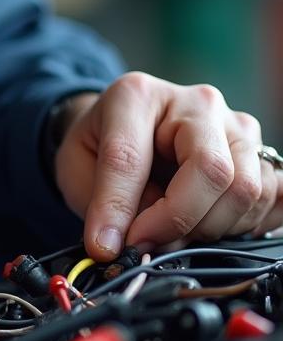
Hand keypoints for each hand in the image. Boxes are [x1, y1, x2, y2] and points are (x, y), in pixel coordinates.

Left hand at [52, 73, 282, 259]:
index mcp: (137, 96)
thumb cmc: (101, 141)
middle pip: (213, 172)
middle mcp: (197, 103)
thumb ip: (100, 200)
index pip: (131, 158)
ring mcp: (236, 126)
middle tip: (146, 241)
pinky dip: (240, 225)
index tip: (108, 244)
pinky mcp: (261, 152)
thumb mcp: (77, 164)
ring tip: (172, 231)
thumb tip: (121, 244)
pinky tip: (206, 223)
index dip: (119, 208)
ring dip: (208, 227)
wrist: (125, 124)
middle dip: (177, 222)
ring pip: (247, 190)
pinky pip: (272, 199)